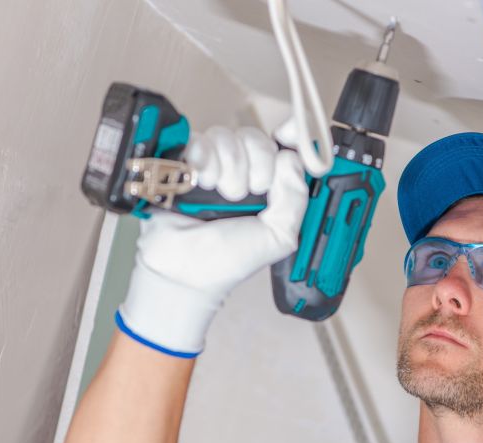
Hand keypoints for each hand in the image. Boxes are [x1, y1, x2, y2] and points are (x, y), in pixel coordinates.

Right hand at [118, 126, 308, 355]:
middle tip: (251, 193)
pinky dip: (204, 161)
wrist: (187, 270)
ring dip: (230, 170)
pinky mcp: (187, 161)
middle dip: (258, 167)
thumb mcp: (279, 237)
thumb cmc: (229, 259)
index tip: (293, 133)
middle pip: (257, 138)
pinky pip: (200, 140)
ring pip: (228, 137)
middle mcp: (243, 170)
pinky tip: (203, 183)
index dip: (293, 134)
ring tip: (223, 197)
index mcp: (270, 186)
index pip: (286, 147)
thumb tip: (292, 160)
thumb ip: (295, 200)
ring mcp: (215, 164)